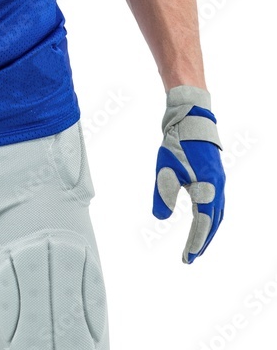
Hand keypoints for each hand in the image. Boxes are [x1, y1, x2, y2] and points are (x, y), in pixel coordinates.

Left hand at [152, 85, 224, 263]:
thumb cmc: (177, 144)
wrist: (190, 120)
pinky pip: (216, 204)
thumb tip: (160, 218)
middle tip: (190, 257)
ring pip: (217, 214)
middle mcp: (217, 188)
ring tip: (196, 244)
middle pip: (213, 223)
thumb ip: (163, 195)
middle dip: (202, 242)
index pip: (203, 224)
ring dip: (208, 231)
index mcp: (208, 188)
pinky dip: (210, 217)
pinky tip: (202, 220)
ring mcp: (219, 182)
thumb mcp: (165, 169)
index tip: (187, 258)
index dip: (195, 243)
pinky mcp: (216, 177)